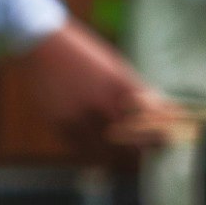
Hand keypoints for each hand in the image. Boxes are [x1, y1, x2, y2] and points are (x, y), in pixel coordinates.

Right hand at [0, 23, 171, 167]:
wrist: (40, 44)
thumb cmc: (82, 54)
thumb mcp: (114, 66)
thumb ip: (134, 91)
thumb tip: (159, 112)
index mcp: (120, 84)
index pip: (151, 121)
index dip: (160, 136)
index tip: (166, 141)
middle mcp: (101, 101)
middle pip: (131, 143)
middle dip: (141, 153)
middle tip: (145, 154)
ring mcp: (78, 114)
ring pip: (105, 153)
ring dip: (117, 160)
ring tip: (122, 160)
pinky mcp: (58, 122)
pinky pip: (79, 150)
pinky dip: (91, 155)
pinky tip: (97, 152)